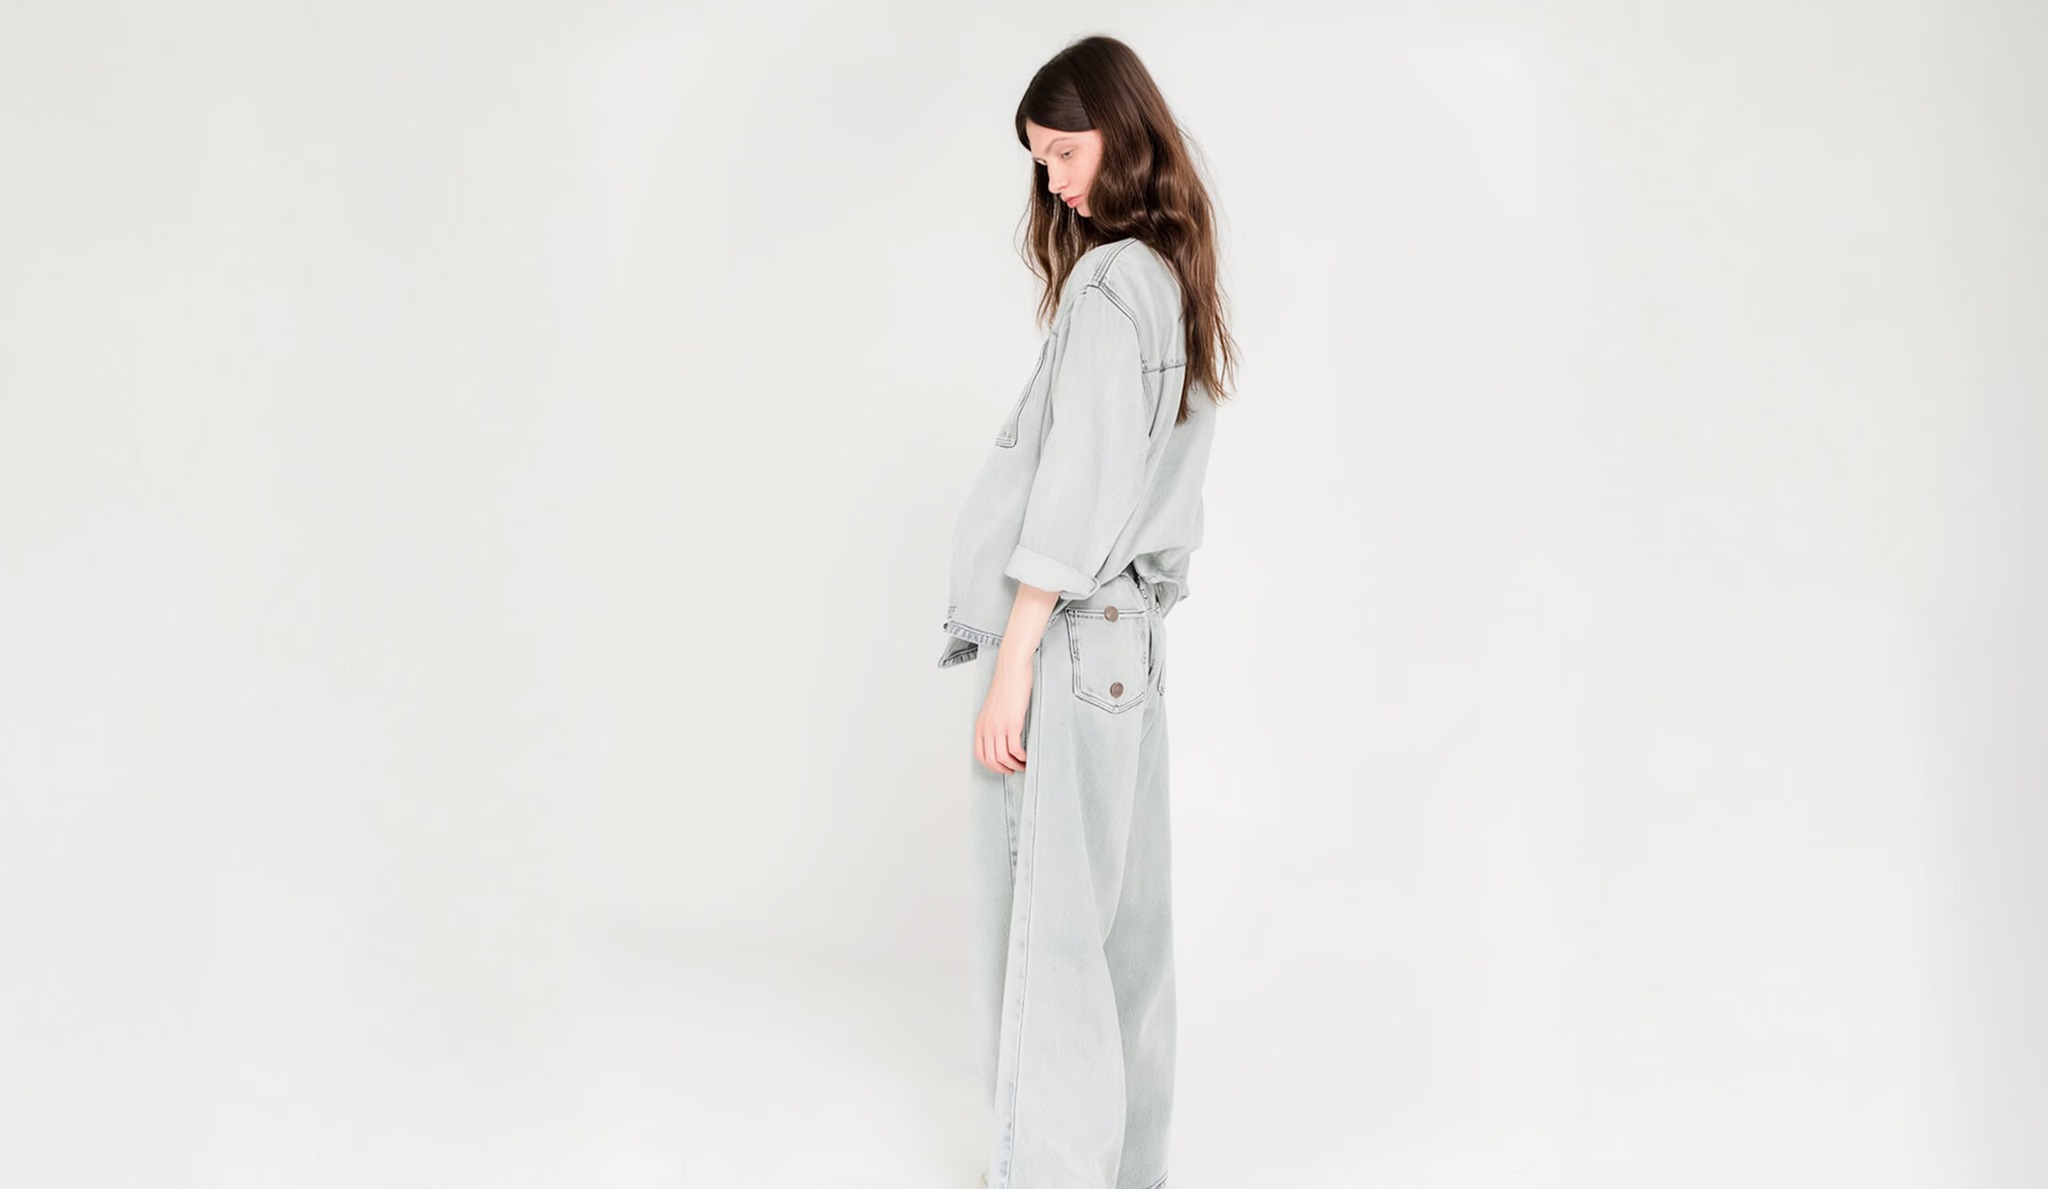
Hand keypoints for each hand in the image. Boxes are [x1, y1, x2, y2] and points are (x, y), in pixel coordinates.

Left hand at [975, 647, 1033, 773]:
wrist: (1011, 670)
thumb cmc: (1006, 685)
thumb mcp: (994, 708)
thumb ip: (994, 723)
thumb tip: (1001, 737)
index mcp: (980, 725)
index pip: (980, 755)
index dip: (991, 766)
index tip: (1002, 767)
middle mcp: (987, 728)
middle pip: (991, 760)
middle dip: (1003, 769)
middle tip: (1015, 769)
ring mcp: (998, 726)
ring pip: (1002, 757)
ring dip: (1014, 765)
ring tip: (1023, 764)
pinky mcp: (1012, 723)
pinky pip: (1014, 749)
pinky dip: (1021, 757)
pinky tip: (1026, 755)